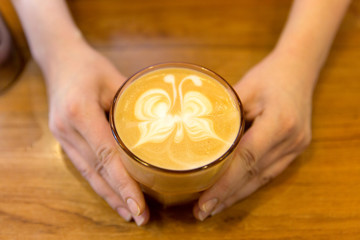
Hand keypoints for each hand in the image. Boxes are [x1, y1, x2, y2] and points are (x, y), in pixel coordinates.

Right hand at [45, 41, 148, 225]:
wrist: (59, 60)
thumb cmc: (89, 66)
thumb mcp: (114, 79)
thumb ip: (134, 105)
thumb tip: (163, 126)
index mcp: (80, 112)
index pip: (106, 156)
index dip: (124, 183)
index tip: (139, 204)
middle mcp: (67, 129)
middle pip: (97, 171)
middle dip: (119, 196)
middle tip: (140, 216)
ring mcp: (63, 136)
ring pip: (88, 173)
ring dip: (109, 195)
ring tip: (128, 213)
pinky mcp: (64, 139)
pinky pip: (84, 166)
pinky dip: (99, 183)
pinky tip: (112, 195)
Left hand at [194, 50, 315, 220]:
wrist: (300, 68)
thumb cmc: (269, 75)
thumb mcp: (244, 87)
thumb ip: (223, 111)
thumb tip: (193, 130)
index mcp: (278, 122)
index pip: (247, 159)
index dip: (225, 183)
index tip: (206, 200)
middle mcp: (291, 139)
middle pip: (255, 175)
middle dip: (228, 196)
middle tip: (203, 211)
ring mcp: (297, 146)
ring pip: (263, 178)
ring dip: (238, 195)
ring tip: (214, 207)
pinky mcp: (296, 148)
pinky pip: (270, 172)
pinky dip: (251, 184)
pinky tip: (235, 193)